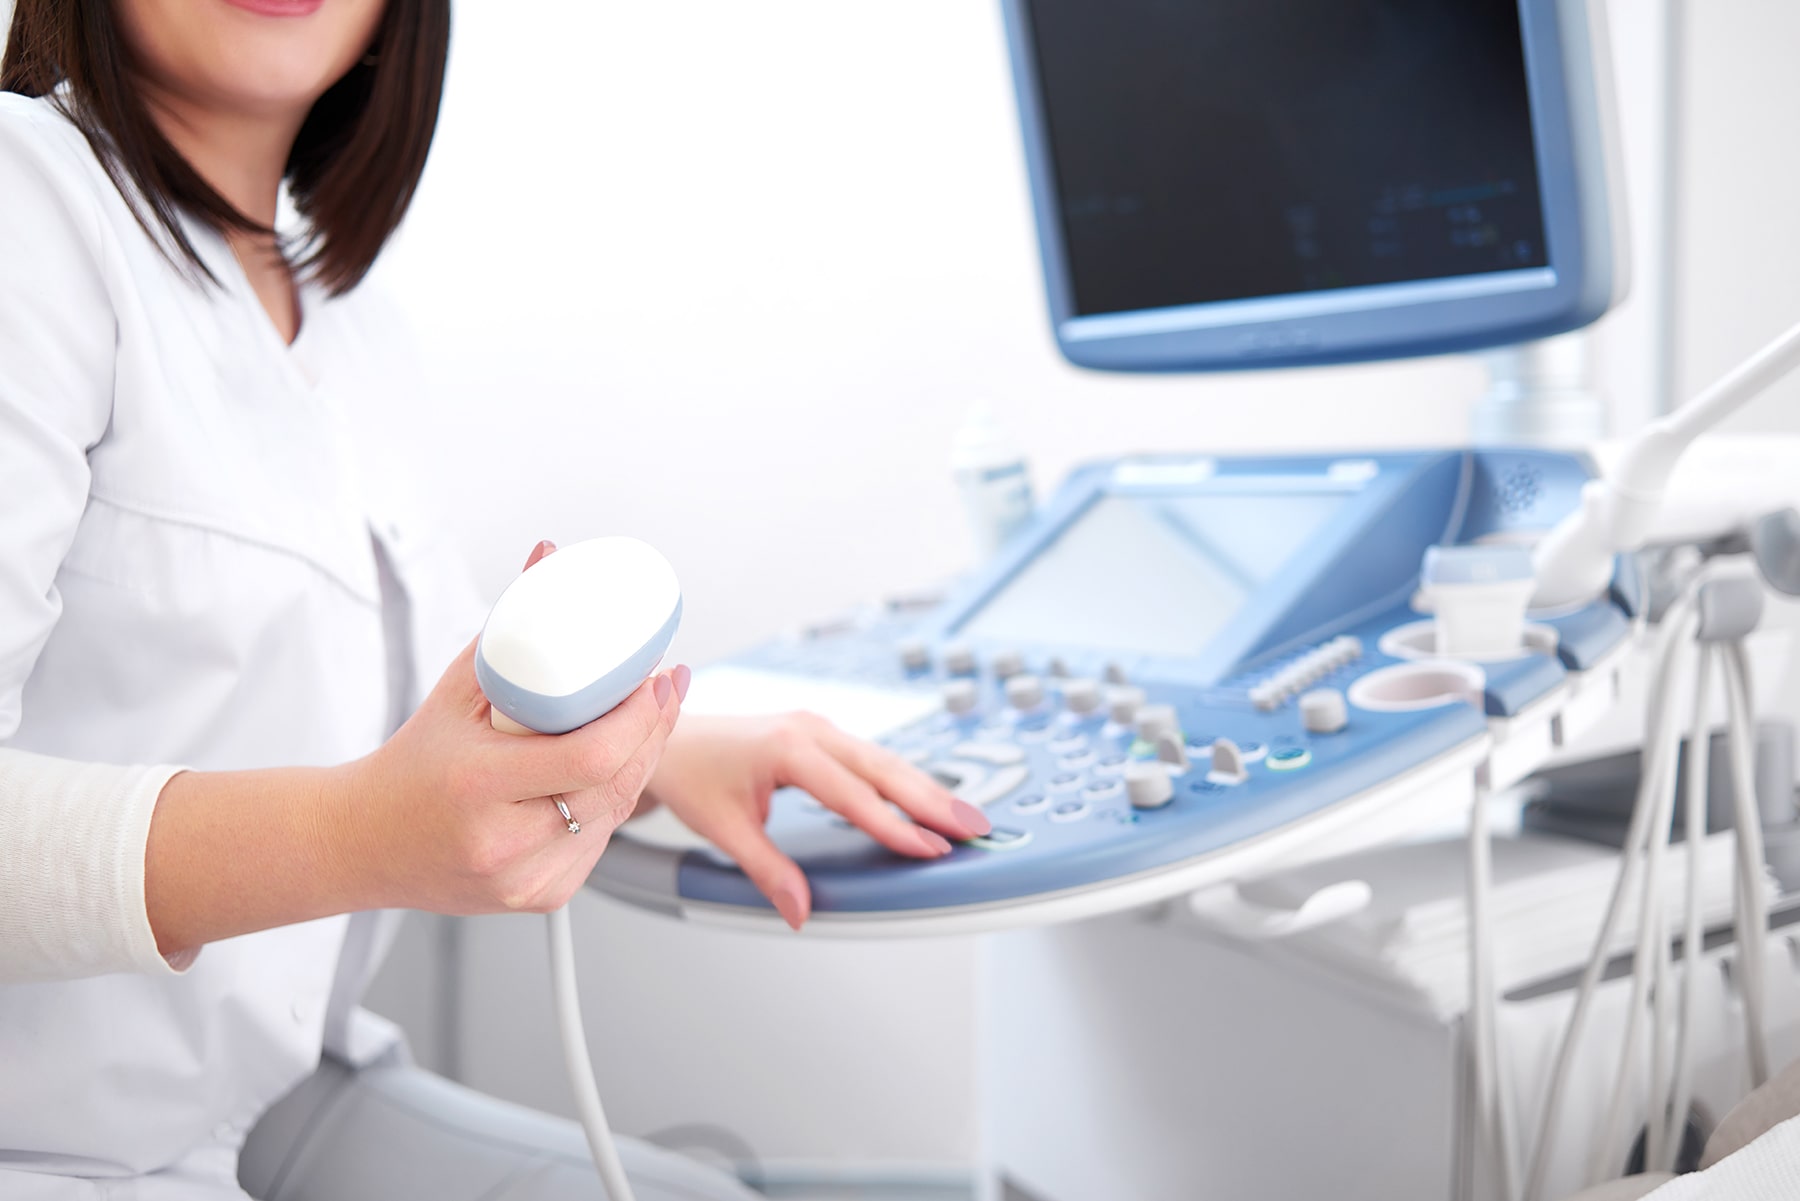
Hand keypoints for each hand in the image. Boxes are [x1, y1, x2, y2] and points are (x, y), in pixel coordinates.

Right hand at [335, 540, 685, 915]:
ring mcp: (525, 879)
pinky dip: (613, 801)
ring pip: (616, 814)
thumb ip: (510, 628)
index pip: (592, 758)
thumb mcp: (454, 690)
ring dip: (641, 762)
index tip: (656, 679)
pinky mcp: (541, 897)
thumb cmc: (410, 765)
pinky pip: (600, 840)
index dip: (640, 718)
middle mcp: (504, 842)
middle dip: (654, 730)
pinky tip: (616, 767)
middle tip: (666, 686)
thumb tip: (548, 558)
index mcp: (479, 787)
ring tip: (649, 716)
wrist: (362, 845)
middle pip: (617, 785)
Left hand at [641, 711, 991, 928]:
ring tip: (964, 818)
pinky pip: (872, 757)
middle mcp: (810, 730)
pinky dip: (904, 779)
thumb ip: (766, 870)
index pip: (853, 795)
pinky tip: (928, 800)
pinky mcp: (822, 733)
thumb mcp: (723, 828)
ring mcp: (819, 727)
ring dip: (926, 788)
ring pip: (885, 759)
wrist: (669, 735)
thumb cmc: (691, 773)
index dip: (895, 825)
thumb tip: (800, 910)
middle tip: (975, 828)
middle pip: (885, 768)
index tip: (930, 847)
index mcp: (787, 748)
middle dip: (934, 800)